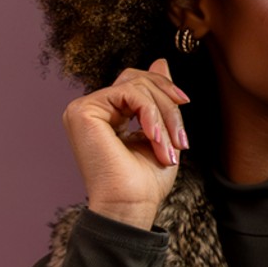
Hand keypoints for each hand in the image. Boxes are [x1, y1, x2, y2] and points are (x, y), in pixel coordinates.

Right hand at [64, 59, 192, 226]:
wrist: (130, 206)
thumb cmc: (145, 181)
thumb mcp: (160, 131)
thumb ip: (158, 97)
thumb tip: (161, 60)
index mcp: (107, 115)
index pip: (135, 82)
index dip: (163, 87)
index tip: (185, 103)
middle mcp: (92, 110)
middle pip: (137, 79)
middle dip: (167, 101)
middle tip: (181, 135)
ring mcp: (84, 109)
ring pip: (137, 86)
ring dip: (164, 114)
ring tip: (170, 145)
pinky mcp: (82, 111)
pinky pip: (128, 92)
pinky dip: (151, 113)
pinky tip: (155, 138)